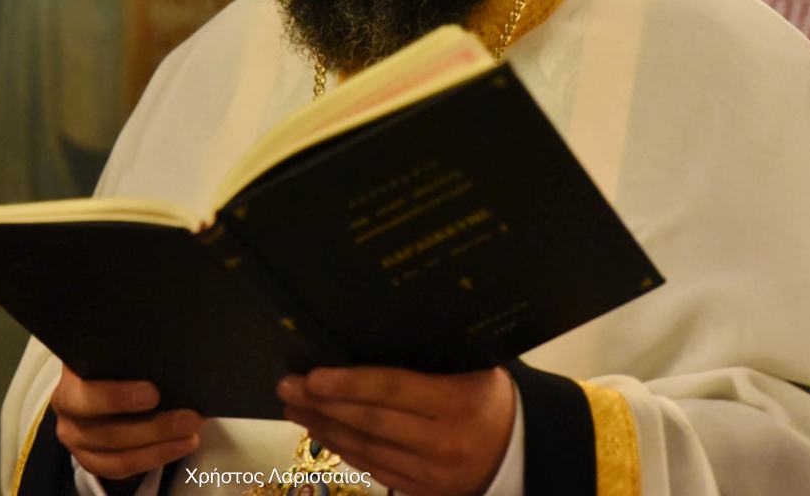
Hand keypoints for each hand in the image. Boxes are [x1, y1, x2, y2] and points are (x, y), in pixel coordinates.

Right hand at [52, 365, 202, 486]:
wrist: (104, 376)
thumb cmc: (118, 359)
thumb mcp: (120, 349)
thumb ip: (135, 353)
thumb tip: (175, 358)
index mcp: (71, 374)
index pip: (86, 390)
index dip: (117, 397)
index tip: (154, 394)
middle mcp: (66, 407)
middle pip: (105, 430)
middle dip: (153, 427)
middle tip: (190, 417)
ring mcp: (75, 437)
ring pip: (116, 453)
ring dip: (159, 445)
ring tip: (191, 432)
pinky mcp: (88, 458)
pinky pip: (120, 467)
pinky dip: (154, 458)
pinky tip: (180, 446)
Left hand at [278, 366, 515, 495]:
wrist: (521, 451)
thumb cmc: (491, 396)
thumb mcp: (475, 367)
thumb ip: (430, 357)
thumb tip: (370, 331)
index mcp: (456, 403)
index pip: (392, 390)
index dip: (348, 383)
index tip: (312, 375)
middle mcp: (442, 442)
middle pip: (371, 423)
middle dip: (323, 405)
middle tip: (288, 386)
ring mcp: (431, 474)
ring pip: (366, 450)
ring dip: (325, 428)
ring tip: (295, 407)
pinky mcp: (423, 492)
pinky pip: (375, 470)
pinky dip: (345, 450)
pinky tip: (324, 432)